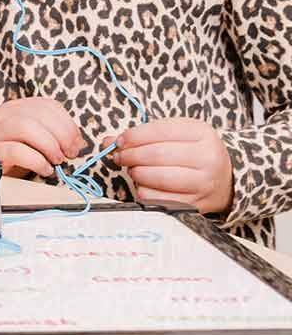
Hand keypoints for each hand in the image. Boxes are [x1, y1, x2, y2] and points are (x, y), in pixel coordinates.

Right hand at [0, 96, 86, 177]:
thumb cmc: (7, 157)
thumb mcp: (30, 142)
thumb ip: (51, 137)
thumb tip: (79, 143)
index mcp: (15, 108)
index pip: (47, 105)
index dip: (68, 124)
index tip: (76, 144)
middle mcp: (2, 115)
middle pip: (39, 114)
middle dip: (62, 135)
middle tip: (69, 154)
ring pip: (25, 127)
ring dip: (48, 145)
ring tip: (56, 161)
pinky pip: (15, 151)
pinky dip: (36, 161)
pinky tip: (44, 170)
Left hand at [111, 118, 232, 213]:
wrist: (226, 178)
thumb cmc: (194, 152)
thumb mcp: (177, 134)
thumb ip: (144, 134)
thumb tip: (109, 141)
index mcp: (202, 134)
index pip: (160, 131)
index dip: (133, 136)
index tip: (120, 140)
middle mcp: (207, 158)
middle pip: (157, 155)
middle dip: (130, 155)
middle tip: (120, 156)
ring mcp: (203, 183)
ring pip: (158, 178)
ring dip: (136, 173)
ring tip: (133, 169)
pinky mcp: (196, 203)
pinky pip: (159, 199)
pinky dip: (143, 191)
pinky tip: (144, 184)